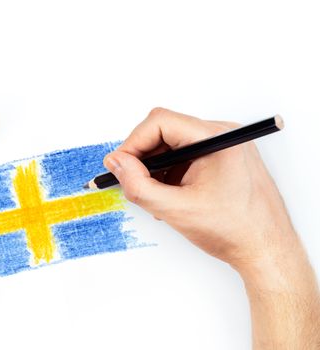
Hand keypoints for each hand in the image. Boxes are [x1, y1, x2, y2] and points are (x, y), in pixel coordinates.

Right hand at [104, 107, 319, 347]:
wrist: (266, 250)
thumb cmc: (235, 231)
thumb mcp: (175, 210)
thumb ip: (138, 185)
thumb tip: (116, 163)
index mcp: (216, 139)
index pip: (160, 122)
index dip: (133, 143)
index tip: (119, 165)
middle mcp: (222, 135)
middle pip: (165, 130)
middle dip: (143, 156)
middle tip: (131, 181)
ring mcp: (223, 146)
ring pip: (172, 144)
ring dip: (155, 167)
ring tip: (154, 196)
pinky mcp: (221, 158)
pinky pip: (185, 155)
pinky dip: (170, 173)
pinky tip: (169, 195)